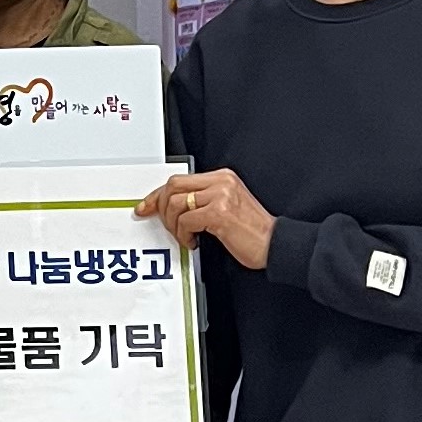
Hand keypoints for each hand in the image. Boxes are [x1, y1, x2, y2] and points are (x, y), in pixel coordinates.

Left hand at [140, 168, 275, 271]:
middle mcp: (221, 182)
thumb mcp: (228, 206)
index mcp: (222, 178)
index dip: (158, 194)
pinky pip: (185, 221)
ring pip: (175, 204)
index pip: (180, 179)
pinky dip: (183, 235)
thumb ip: (204, 201)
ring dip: (173, 225)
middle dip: (160, 207)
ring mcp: (220, 196)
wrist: (275, 244)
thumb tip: (173, 207)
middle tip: (166, 226)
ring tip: (185, 236)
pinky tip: (194, 242)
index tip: (147, 206)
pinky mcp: (219, 213)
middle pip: (173, 186)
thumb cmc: (252, 231)